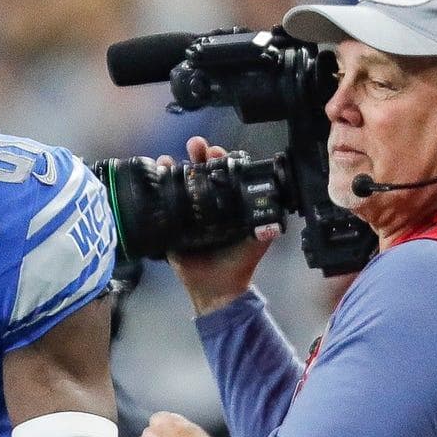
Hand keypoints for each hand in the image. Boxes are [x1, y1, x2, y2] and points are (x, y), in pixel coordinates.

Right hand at [169, 136, 280, 314]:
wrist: (217, 290)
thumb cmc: (240, 264)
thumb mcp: (258, 240)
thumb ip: (268, 225)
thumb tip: (277, 208)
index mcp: (228, 203)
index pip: (224, 173)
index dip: (221, 159)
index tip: (218, 153)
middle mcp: (208, 203)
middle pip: (201, 171)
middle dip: (199, 154)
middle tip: (196, 146)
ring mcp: (188, 212)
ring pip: (181, 181)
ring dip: (176, 163)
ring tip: (172, 156)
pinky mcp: (171, 224)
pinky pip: (163, 200)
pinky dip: (159, 181)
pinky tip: (159, 168)